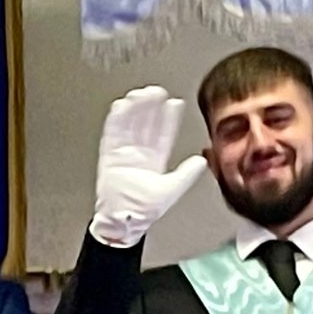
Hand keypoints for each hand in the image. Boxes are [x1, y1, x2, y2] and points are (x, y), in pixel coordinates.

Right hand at [91, 86, 207, 247]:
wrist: (121, 221)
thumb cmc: (141, 211)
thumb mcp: (170, 190)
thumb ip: (186, 174)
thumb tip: (202, 161)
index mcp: (154, 161)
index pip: (163, 134)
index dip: (169, 119)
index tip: (174, 103)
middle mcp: (139, 154)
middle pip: (145, 125)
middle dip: (151, 108)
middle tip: (156, 91)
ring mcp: (124, 154)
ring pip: (129, 126)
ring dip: (135, 110)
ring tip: (140, 94)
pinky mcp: (110, 156)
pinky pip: (112, 134)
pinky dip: (116, 120)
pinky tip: (121, 107)